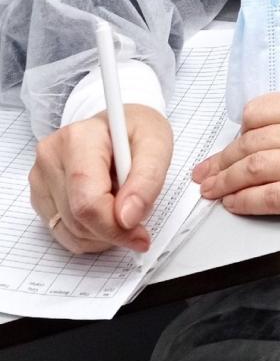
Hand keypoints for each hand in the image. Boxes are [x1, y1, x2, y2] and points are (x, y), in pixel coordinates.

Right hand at [29, 105, 173, 254]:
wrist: (118, 126)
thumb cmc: (136, 131)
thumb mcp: (157, 144)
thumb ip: (148, 180)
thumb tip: (128, 218)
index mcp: (79, 138)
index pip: (87, 201)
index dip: (115, 227)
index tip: (140, 234)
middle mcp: (52, 156)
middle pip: (79, 221)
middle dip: (114, 228)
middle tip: (137, 210)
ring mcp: (41, 177)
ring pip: (72, 233)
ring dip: (104, 233)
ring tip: (120, 201)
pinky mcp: (40, 195)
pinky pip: (65, 234)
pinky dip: (91, 234)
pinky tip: (104, 210)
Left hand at [192, 94, 279, 242]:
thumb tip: (266, 130)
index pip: (261, 110)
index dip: (239, 130)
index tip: (230, 144)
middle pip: (252, 142)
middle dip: (220, 160)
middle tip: (203, 173)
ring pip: (256, 169)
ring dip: (226, 182)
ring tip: (211, 191)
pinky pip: (272, 198)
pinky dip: (246, 202)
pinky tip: (234, 205)